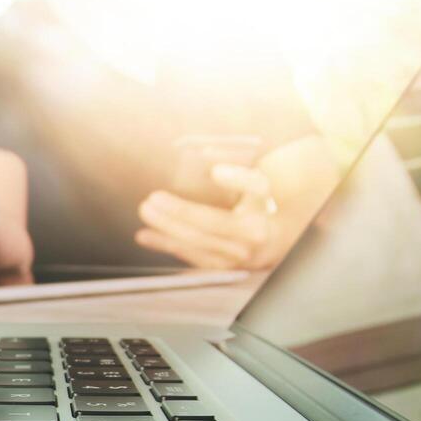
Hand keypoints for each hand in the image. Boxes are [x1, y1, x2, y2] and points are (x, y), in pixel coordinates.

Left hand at [135, 164, 282, 269]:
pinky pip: (191, 257)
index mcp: (265, 204)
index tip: (216, 172)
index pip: (256, 188)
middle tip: (154, 198)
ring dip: (167, 229)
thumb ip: (232, 166)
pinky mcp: (223, 269)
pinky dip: (166, 245)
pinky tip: (146, 236)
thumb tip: (202, 151)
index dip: (237, 179)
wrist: (275, 241)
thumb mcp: (251, 182)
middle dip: (181, 211)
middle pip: (215, 222)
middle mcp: (256, 232)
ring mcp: (240, 255)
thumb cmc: (255, 204)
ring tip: (146, 211)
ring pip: (199, 243)